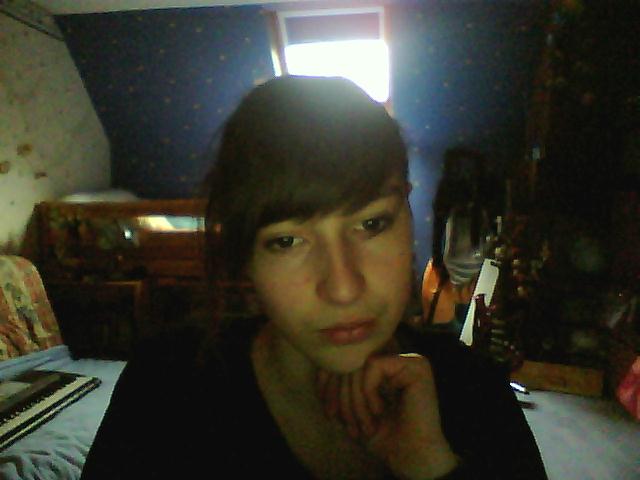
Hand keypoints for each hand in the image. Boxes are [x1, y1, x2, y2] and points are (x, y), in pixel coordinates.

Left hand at [317, 354, 459, 479]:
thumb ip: (339, 387)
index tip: (330, 414)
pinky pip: (374, 365)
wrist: (412, 458)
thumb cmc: (384, 437)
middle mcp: (397, 359)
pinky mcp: (417, 365)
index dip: (330, 386)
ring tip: (366, 424)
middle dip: (343, 399)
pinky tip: (380, 411)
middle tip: (352, 427)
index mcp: (384, 368)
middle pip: (351, 364)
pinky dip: (369, 391)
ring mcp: (409, 360)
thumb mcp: (352, 408)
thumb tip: (321, 367)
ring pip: (360, 365)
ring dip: (356, 400)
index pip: (346, 363)